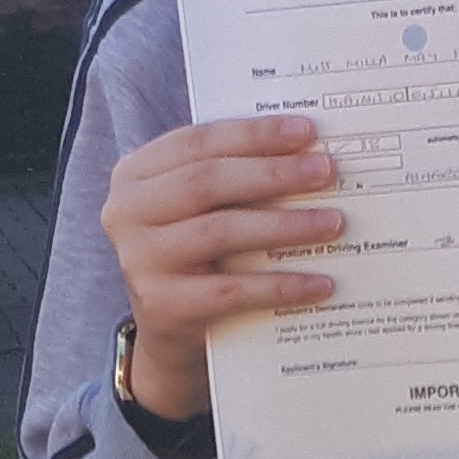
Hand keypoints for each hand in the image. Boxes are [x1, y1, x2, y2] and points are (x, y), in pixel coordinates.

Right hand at [101, 116, 344, 415]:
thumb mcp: (198, 206)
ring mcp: (139, 260)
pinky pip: (231, 291)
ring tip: (332, 222)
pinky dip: (280, 286)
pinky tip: (319, 283)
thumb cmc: (195, 250)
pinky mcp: (162, 306)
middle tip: (326, 171)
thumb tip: (307, 152)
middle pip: (207, 181)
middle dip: (273, 173)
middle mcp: (126, 213)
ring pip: (220, 231)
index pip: (199, 141)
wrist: (169, 326)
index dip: (254, 134)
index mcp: (135, 173)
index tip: (306, 132)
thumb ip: (231, 175)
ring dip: (284, 225)